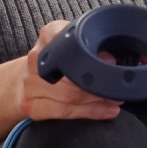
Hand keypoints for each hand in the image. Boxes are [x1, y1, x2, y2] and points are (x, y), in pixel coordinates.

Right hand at [0, 20, 122, 147]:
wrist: (28, 76)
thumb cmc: (60, 59)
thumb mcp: (75, 42)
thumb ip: (92, 44)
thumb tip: (111, 59)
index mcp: (49, 34)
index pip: (67, 39)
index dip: (89, 52)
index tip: (110, 60)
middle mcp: (36, 57)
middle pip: (71, 75)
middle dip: (99, 84)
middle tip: (119, 89)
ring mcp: (29, 82)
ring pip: (69, 96)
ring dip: (97, 101)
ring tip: (115, 102)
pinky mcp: (29, 104)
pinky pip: (61, 112)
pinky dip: (86, 113)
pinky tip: (103, 112)